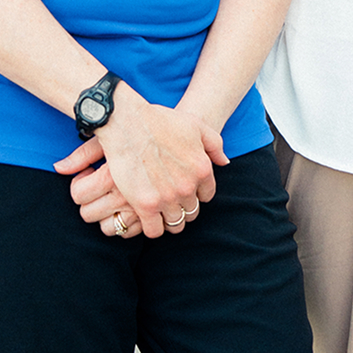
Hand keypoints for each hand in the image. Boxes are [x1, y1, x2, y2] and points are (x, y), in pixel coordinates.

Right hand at [54, 95, 226, 237]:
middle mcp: (188, 186)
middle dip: (183, 208)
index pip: (207, 195)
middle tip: (169, 201)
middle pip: (191, 212)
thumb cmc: (160, 121)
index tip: (184, 190)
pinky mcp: (146, 205)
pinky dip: (151, 227)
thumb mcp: (196, 125)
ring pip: (175, 224)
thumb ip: (214, 145)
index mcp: (202, 169)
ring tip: (158, 211)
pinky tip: (145, 216)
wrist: (128, 122)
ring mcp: (168, 198)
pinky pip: (154, 231)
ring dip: (168, 219)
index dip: (196, 194)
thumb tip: (224, 162)